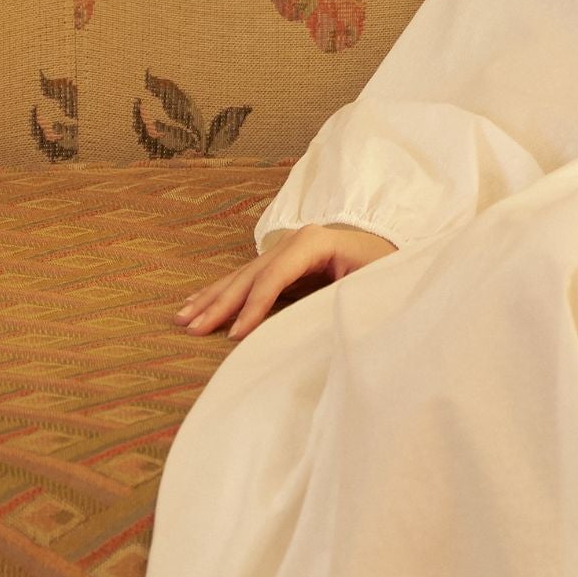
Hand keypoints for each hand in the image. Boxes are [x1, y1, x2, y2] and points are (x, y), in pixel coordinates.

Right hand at [173, 223, 398, 340]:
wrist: (394, 251)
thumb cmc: (386, 270)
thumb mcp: (370, 283)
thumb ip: (341, 300)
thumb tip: (314, 325)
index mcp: (316, 242)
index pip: (275, 277)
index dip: (255, 307)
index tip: (236, 335)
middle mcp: (295, 241)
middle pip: (250, 275)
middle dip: (220, 304)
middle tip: (192, 328)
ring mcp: (286, 249)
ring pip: (241, 276)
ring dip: (211, 299)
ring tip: (183, 318)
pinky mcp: (283, 261)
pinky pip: (246, 279)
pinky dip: (221, 292)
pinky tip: (196, 302)